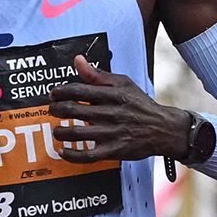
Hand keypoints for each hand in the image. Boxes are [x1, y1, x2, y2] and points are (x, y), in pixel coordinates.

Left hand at [50, 56, 195, 163]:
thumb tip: (77, 60)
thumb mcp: (123, 84)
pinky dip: (71, 155)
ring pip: (77, 133)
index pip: (78, 90)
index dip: (60, 92)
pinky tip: (63, 151)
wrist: (163, 129)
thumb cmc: (140, 105)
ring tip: (57, 130)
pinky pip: (87, 156)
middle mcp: (111, 113)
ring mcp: (112, 133)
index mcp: (112, 95)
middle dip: (56, 110)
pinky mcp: (114, 151)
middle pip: (73, 110)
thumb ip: (98, 74)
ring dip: (60, 132)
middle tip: (52, 110)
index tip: (53, 94)